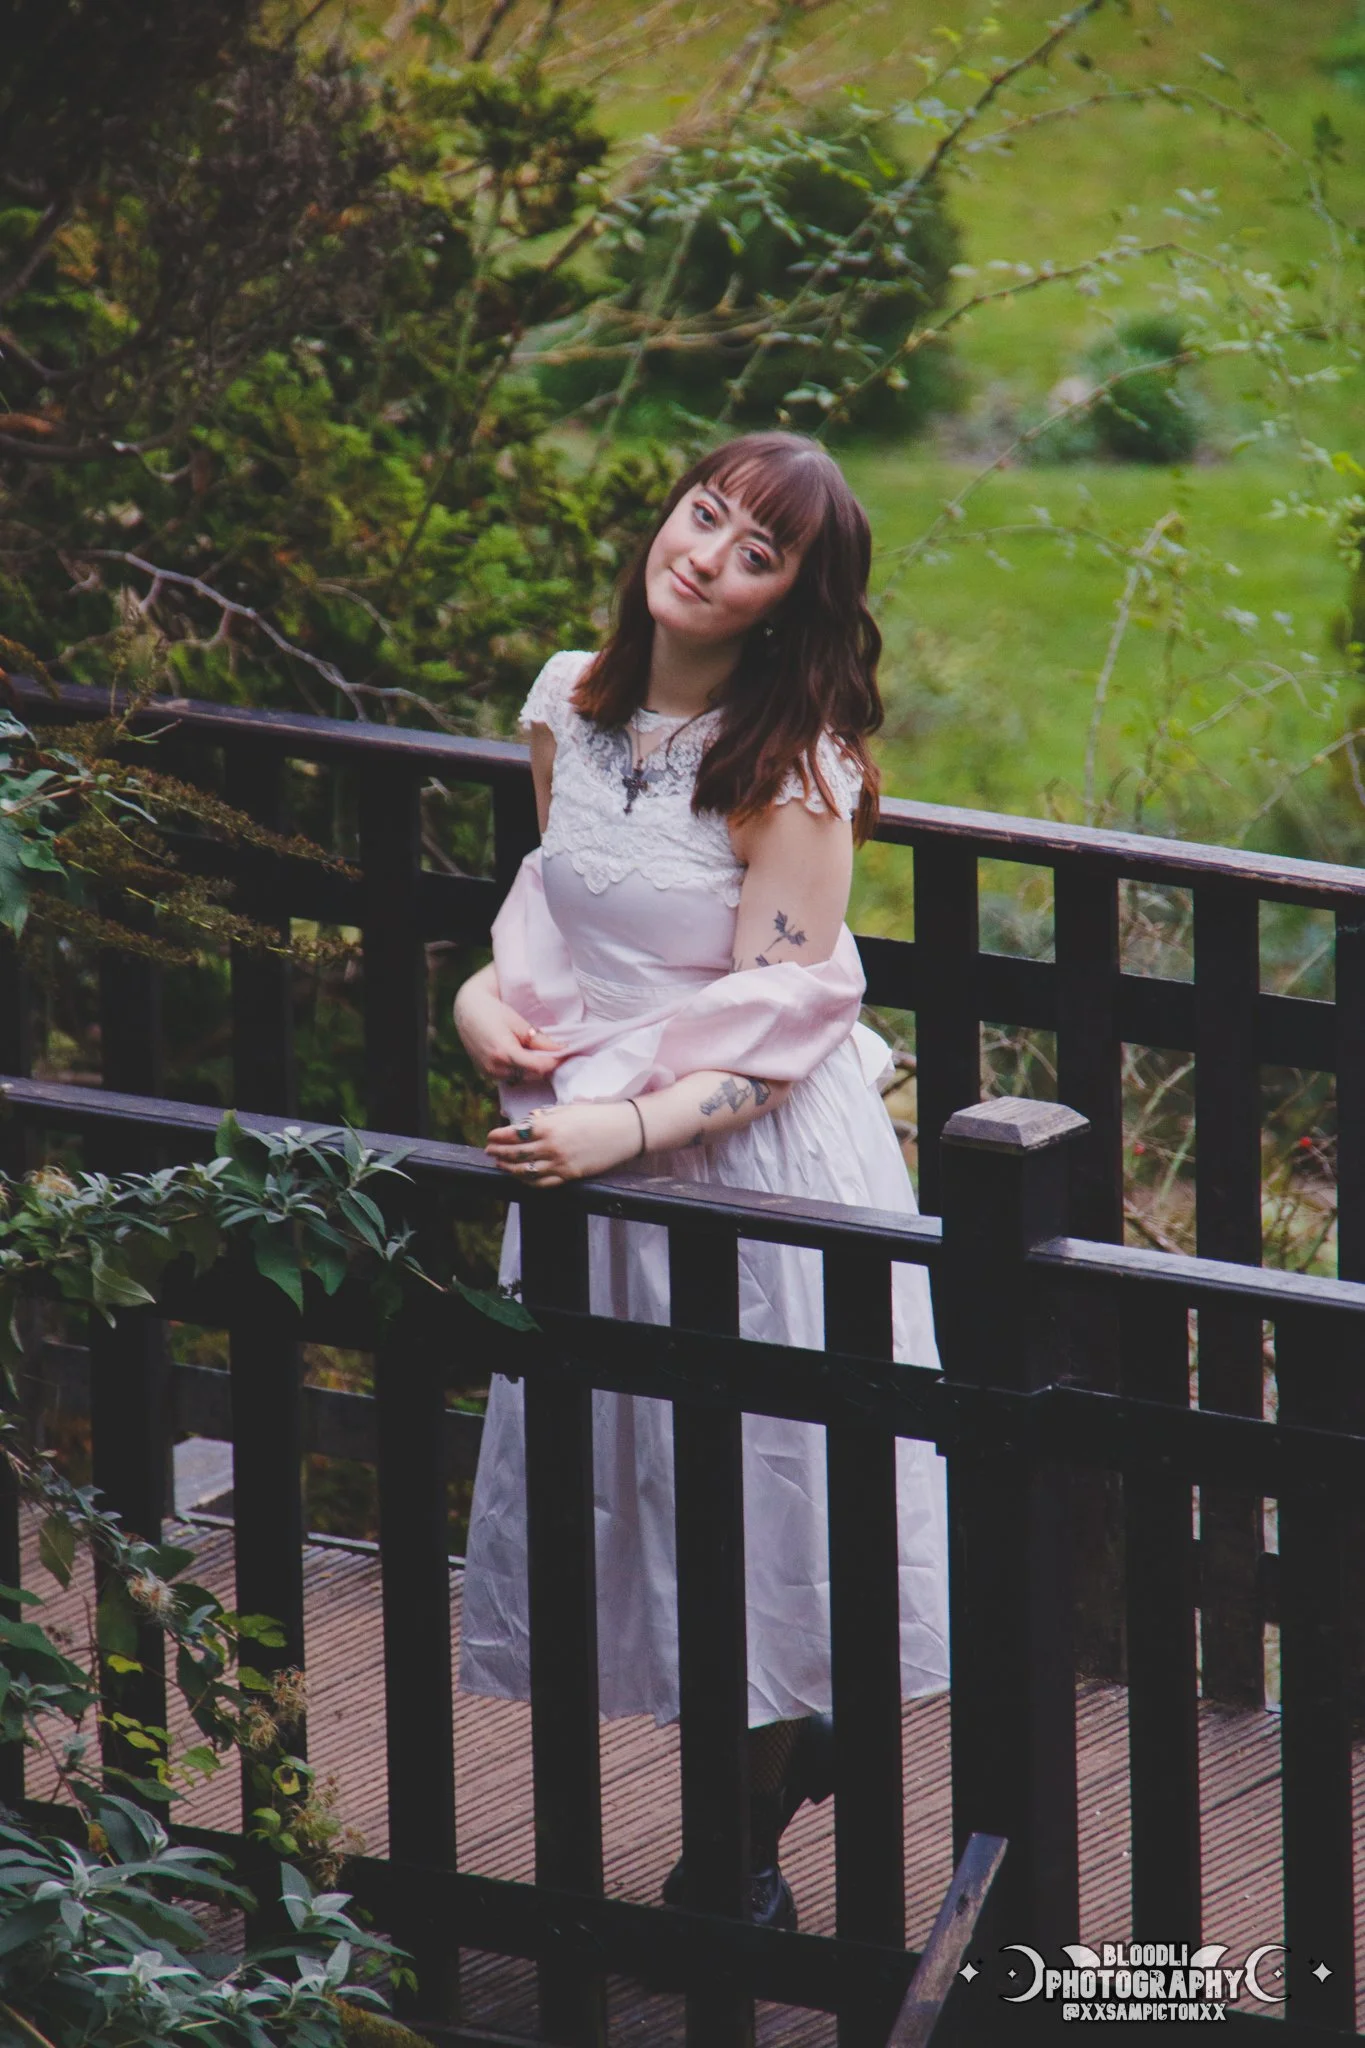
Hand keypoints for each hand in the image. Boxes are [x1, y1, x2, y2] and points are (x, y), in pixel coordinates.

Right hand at [454, 981, 563, 1084]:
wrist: (466, 1011)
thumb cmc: (493, 1012)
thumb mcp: (519, 1023)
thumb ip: (540, 1040)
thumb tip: (561, 1049)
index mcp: (505, 1053)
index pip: (539, 1067)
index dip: (556, 1062)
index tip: (568, 1053)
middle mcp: (495, 1068)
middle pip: (531, 1076)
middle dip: (547, 1066)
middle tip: (559, 1053)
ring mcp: (488, 1073)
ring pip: (521, 1079)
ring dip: (534, 1070)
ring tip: (543, 1054)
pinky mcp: (485, 1073)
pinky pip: (510, 1078)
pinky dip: (521, 1071)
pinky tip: (526, 1058)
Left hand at [486, 1102, 641, 1187]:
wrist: (624, 1130)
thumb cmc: (597, 1115)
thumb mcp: (567, 1109)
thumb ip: (544, 1117)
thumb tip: (526, 1122)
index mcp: (548, 1126)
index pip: (513, 1134)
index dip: (498, 1137)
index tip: (490, 1136)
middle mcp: (550, 1147)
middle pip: (515, 1154)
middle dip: (498, 1153)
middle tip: (489, 1151)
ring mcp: (559, 1164)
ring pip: (524, 1171)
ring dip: (508, 1168)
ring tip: (500, 1164)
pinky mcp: (569, 1175)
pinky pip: (542, 1182)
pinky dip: (527, 1181)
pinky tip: (521, 1177)